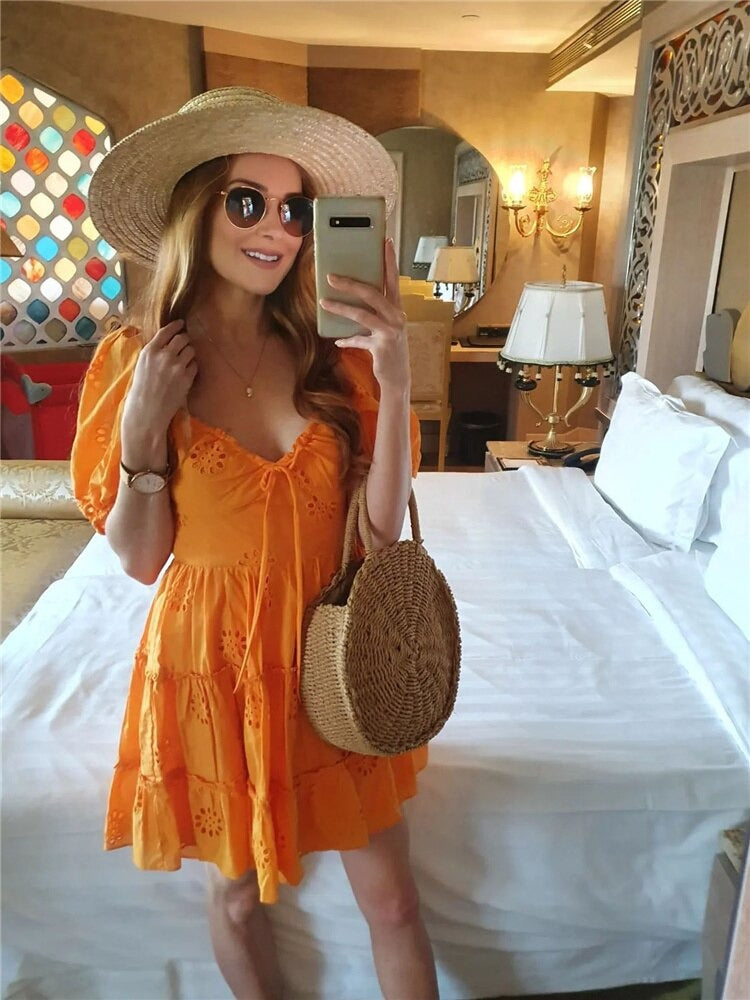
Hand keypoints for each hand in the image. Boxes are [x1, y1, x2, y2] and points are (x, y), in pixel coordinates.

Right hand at [122, 319, 197, 440]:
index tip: (181, 323)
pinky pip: (195, 365)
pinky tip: (185, 373)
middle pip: (182, 338)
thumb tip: (167, 340)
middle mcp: (164, 355)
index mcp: (149, 351)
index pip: (166, 331)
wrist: (147, 411)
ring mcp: (177, 367)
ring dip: (189, 353)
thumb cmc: (140, 390)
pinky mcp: (187, 378)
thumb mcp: (141, 365)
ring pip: (191, 350)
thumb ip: (153, 352)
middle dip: (185, 339)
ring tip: (184, 361)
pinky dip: (192, 367)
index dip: (176, 326)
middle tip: (185, 343)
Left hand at [320, 238, 409, 393]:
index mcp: (397, 308)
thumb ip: (371, 315)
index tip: (385, 241)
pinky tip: (338, 341)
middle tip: (331, 276)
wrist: (398, 377)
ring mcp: (391, 332)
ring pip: (362, 314)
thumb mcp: (383, 329)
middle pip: (373, 293)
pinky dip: (347, 340)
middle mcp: (397, 317)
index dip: (389, 261)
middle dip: (351, 283)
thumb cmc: (388, 349)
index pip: (393, 279)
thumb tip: (348, 302)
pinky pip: (359, 339)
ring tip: (323, 301)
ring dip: (341, 307)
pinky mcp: (382, 346)